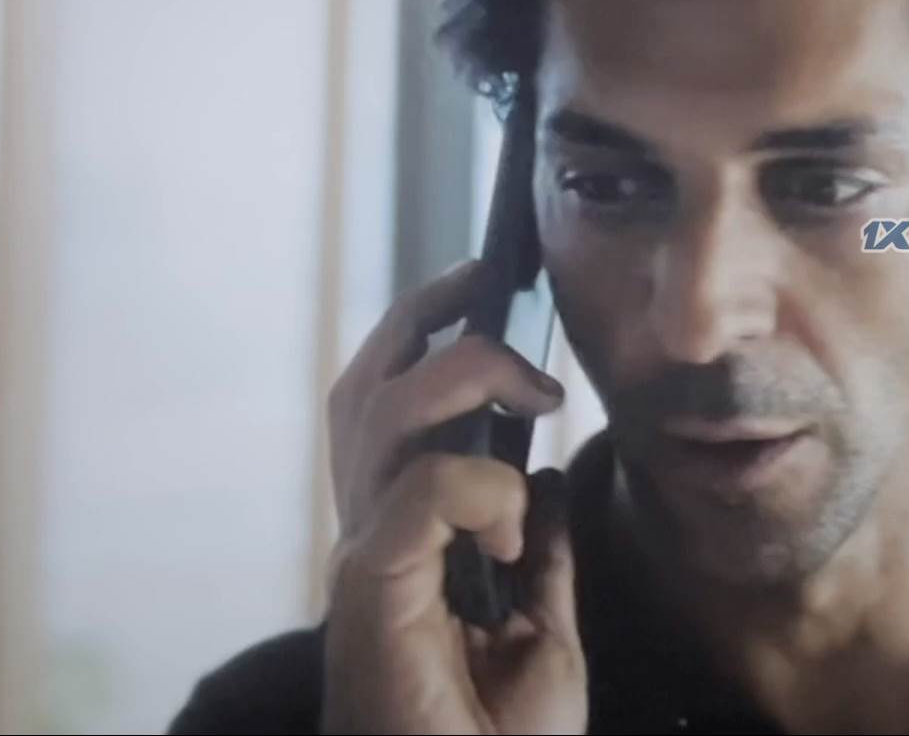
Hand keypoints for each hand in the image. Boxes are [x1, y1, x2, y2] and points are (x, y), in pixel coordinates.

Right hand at [320, 259, 585, 733]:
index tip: (492, 289)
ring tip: (538, 392)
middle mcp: (371, 539)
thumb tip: (542, 479)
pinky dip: (476, 485)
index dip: (426, 337)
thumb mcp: (543, 629)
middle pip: (365, 387)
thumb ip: (539, 552)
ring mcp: (366, 564)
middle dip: (423, 315)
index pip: (387, 408)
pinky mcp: (373, 597)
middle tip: (491, 281)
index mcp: (405, 542)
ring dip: (463, 377)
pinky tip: (512, 530)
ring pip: (380, 414)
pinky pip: (416, 492)